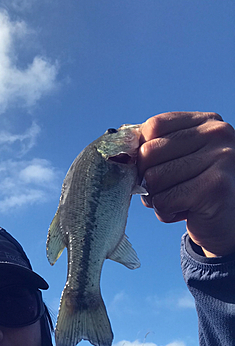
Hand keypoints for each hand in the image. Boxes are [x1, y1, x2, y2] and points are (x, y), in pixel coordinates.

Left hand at [138, 112, 234, 256]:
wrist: (227, 223)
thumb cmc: (195, 189)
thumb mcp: (180, 160)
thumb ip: (156, 148)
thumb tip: (120, 153)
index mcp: (206, 123)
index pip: (153, 126)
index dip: (141, 151)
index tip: (151, 167)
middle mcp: (216, 134)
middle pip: (149, 152)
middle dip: (147, 179)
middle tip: (166, 189)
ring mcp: (220, 159)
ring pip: (153, 178)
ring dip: (157, 198)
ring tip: (178, 200)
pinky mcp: (215, 187)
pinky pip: (164, 200)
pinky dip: (166, 212)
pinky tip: (185, 211)